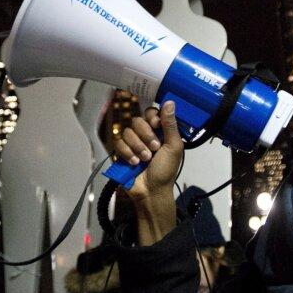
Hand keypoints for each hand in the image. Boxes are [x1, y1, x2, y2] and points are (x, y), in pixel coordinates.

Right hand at [109, 100, 182, 244]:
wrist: (151, 191)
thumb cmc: (166, 170)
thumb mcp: (173, 147)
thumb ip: (171, 124)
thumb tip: (170, 101)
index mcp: (159, 131)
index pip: (151, 112)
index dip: (152, 117)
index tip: (157, 125)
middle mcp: (144, 134)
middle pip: (137, 120)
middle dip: (146, 135)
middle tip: (154, 148)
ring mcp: (132, 143)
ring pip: (127, 132)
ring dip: (138, 147)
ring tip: (145, 160)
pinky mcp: (121, 152)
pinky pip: (118, 143)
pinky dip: (127, 153)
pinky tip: (134, 163)